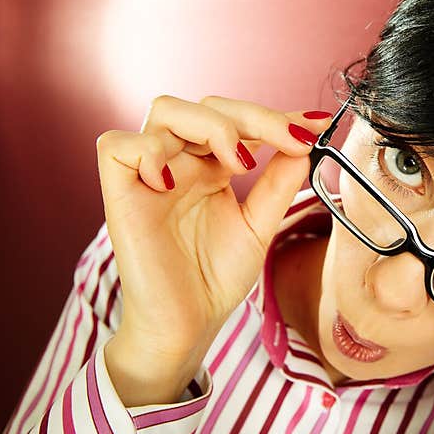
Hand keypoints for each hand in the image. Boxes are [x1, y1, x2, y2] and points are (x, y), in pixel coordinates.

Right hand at [96, 95, 329, 404]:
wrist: (188, 327)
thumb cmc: (215, 279)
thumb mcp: (259, 226)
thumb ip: (278, 184)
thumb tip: (304, 144)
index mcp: (211, 167)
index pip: (241, 122)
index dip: (277, 117)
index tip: (317, 123)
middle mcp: (181, 163)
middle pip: (208, 106)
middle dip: (255, 116)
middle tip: (292, 140)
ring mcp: (150, 175)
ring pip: (166, 110)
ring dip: (211, 125)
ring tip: (239, 163)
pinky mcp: (121, 195)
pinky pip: (116, 147)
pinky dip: (147, 151)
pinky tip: (175, 181)